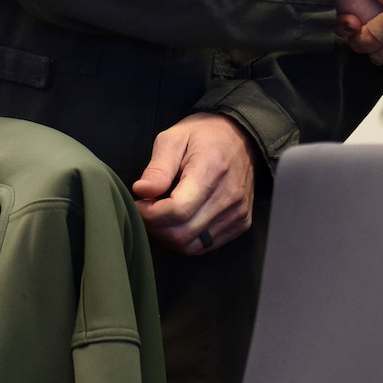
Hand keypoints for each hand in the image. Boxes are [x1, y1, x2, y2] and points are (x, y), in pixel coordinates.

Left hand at [131, 112, 254, 255]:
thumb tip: (142, 191)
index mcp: (211, 170)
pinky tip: (181, 221)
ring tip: (163, 216)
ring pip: (192, 246)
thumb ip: (157, 168)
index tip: (141, 203)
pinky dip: (187, 239)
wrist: (241, 137)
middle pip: (182, 233)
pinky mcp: (241, 223)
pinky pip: (206, 246)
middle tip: (148, 210)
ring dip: (169, 236)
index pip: (177, 211)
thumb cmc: (204, 136)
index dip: (151, 214)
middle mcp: (229, 196)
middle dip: (156, 227)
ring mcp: (238, 212)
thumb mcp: (174, 139)